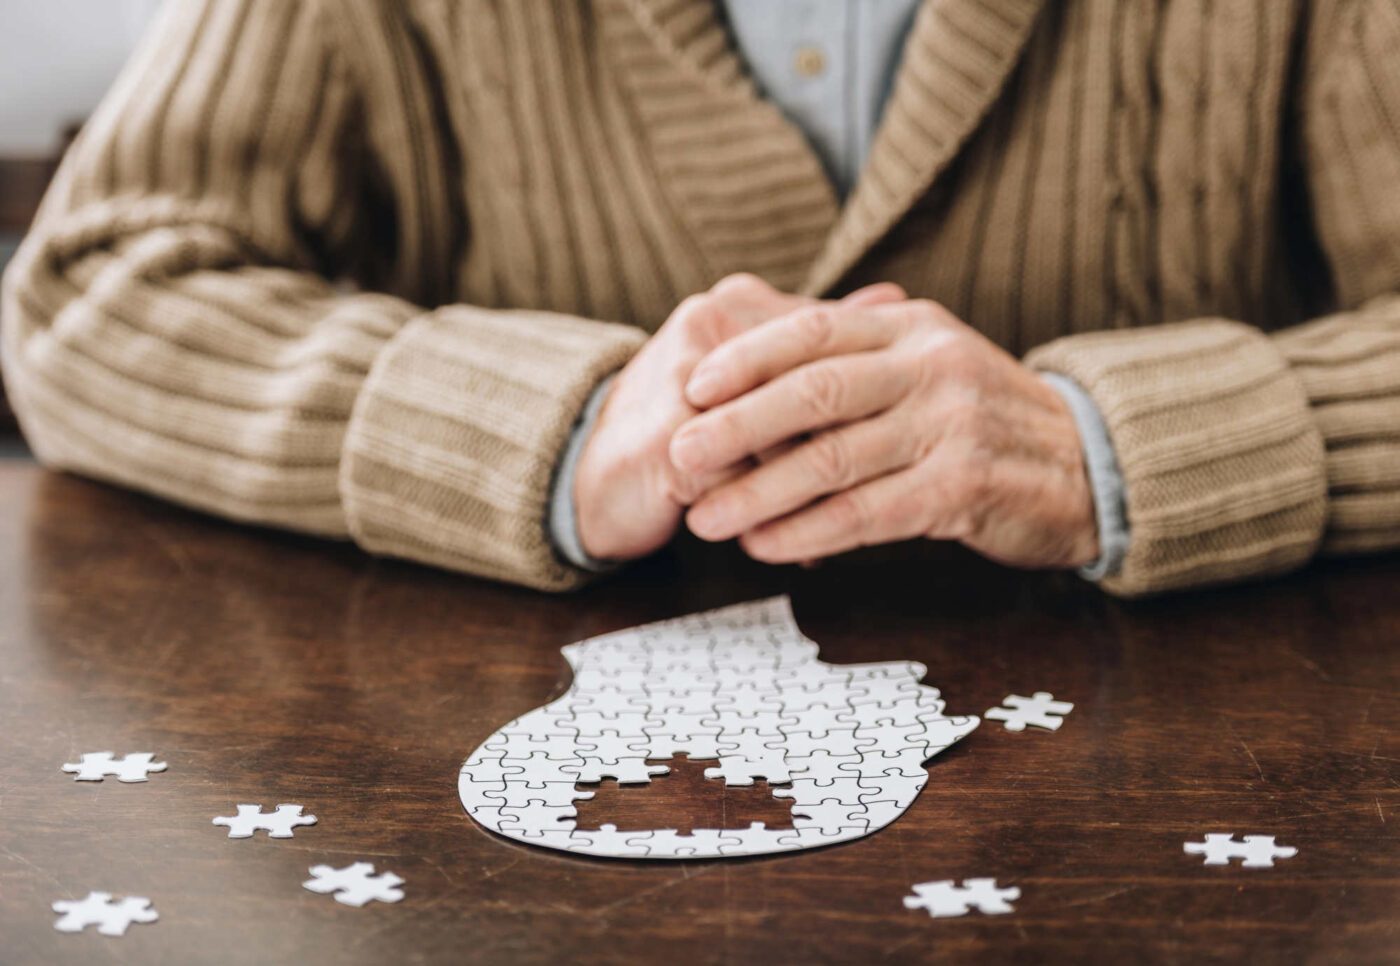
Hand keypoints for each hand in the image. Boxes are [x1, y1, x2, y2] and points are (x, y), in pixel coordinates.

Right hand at [573, 275, 902, 560]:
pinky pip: (745, 483)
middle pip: (815, 392)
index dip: (862, 405)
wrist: (586, 478)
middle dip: (843, 449)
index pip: (829, 349)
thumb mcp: (751, 378)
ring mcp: (685, 380)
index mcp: (738, 304)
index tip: (889, 444)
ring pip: (785, 439)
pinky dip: (770, 518)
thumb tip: (894, 296)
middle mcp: (710, 326)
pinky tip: (782, 543)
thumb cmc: (680, 432)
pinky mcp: (669, 442)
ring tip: (830, 524)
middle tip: (881, 488)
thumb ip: (816, 341)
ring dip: (810, 490)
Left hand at [669, 299, 1098, 568]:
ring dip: (758, 493)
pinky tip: (765, 545)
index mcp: (912, 328)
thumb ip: (855, 361)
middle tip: (679, 457)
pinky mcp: (963, 487)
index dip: (746, 358)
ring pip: (832, 459)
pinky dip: (808, 531)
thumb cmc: (983, 419)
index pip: (813, 332)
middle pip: (813, 392)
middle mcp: (931, 366)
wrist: (1088, 466)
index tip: (690, 386)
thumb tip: (751, 361)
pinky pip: (867, 512)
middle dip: (735, 427)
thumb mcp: (927, 366)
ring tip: (706, 518)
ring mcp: (951, 425)